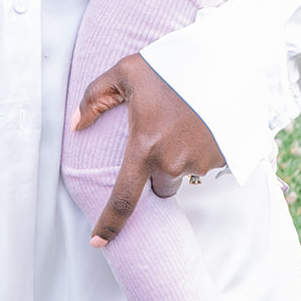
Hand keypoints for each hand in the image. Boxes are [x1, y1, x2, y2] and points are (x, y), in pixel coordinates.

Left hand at [70, 54, 224, 243]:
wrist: (224, 59)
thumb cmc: (170, 65)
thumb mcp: (125, 72)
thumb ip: (94, 98)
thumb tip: (76, 125)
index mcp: (145, 147)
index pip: (124, 199)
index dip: (109, 223)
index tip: (97, 241)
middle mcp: (174, 162)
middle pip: (159, 185)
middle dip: (156, 170)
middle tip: (160, 133)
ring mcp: (201, 162)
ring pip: (182, 173)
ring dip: (180, 156)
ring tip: (183, 120)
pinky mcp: (224, 158)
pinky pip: (204, 163)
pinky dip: (200, 149)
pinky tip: (200, 123)